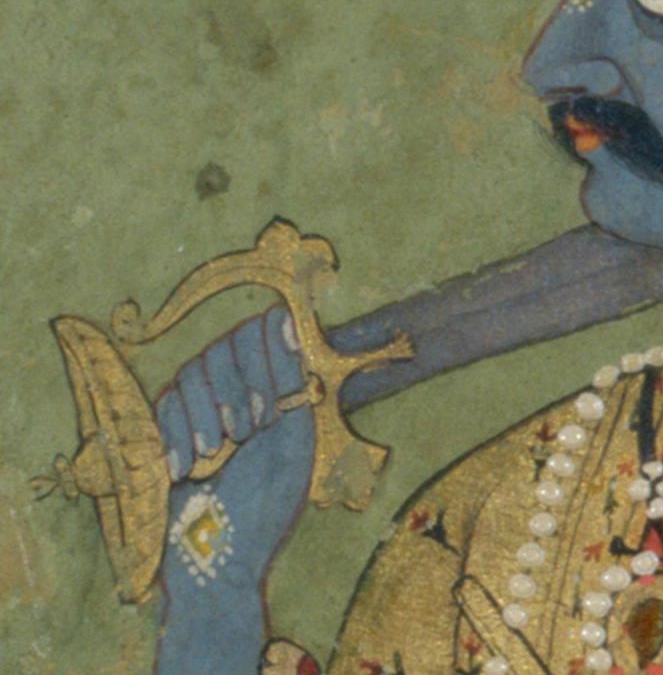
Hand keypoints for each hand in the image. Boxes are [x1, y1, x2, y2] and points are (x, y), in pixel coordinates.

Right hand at [147, 311, 314, 609]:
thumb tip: (285, 315)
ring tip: (212, 456)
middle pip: (223, 346)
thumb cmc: (263, 504)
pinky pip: (160, 405)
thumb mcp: (290, 439)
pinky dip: (173, 434)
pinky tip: (182, 469)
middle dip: (234, 391)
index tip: (268, 412)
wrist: (215, 558)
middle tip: (242, 436)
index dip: (261, 359)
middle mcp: (240, 391)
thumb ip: (288, 378)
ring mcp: (199, 408)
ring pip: (190, 372)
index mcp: (279, 390)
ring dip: (202, 414)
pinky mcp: (163, 428)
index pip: (263, 331)